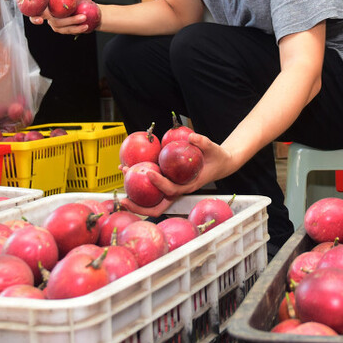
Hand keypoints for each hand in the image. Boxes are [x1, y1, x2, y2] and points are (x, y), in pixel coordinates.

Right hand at [30, 0, 95, 35]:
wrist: (90, 13)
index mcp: (48, 2)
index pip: (35, 0)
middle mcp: (48, 13)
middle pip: (37, 18)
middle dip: (35, 19)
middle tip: (40, 19)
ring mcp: (53, 23)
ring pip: (57, 23)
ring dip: (70, 21)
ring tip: (83, 17)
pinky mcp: (61, 29)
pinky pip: (66, 30)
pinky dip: (76, 28)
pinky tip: (85, 26)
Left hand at [118, 133, 232, 215]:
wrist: (220, 163)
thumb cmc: (217, 158)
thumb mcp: (213, 148)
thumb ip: (203, 142)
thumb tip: (191, 136)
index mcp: (188, 186)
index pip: (171, 189)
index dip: (160, 184)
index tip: (149, 173)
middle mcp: (178, 190)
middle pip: (156, 206)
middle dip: (139, 206)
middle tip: (123, 199)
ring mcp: (171, 188)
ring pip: (151, 198)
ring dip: (134, 192)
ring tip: (122, 173)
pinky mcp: (168, 183)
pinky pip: (152, 186)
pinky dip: (139, 178)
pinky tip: (129, 166)